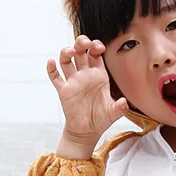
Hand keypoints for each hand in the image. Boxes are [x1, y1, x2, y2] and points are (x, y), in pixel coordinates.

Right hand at [50, 36, 128, 156]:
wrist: (87, 131)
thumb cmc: (101, 119)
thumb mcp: (112, 114)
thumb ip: (119, 108)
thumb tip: (124, 103)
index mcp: (98, 75)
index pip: (95, 54)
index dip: (96, 46)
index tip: (99, 47)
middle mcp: (85, 75)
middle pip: (80, 51)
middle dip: (81, 43)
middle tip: (84, 43)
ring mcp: (73, 81)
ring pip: (66, 60)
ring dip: (66, 53)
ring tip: (69, 52)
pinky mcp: (63, 90)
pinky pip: (55, 77)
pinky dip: (51, 69)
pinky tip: (51, 62)